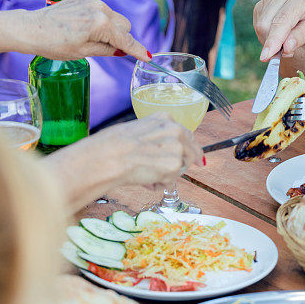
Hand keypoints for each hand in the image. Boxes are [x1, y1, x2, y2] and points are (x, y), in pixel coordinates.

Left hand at [21, 0, 149, 60]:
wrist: (31, 28)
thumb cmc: (53, 44)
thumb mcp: (83, 52)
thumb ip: (107, 49)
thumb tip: (122, 50)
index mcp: (101, 24)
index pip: (126, 39)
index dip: (137, 50)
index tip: (148, 57)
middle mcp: (100, 9)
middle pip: (124, 25)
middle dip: (120, 37)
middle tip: (105, 48)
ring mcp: (91, 1)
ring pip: (114, 17)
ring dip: (110, 27)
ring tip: (89, 36)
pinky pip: (101, 10)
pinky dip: (99, 19)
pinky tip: (82, 26)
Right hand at [88, 113, 202, 187]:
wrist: (108, 156)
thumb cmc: (112, 144)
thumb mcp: (137, 129)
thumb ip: (155, 137)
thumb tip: (160, 150)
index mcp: (165, 119)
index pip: (185, 134)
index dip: (190, 148)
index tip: (196, 158)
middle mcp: (175, 130)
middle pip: (190, 151)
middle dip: (182, 164)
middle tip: (166, 173)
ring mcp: (177, 148)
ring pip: (179, 168)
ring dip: (165, 175)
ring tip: (144, 174)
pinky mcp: (174, 166)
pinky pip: (171, 182)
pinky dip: (159, 184)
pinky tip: (145, 181)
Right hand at [253, 0, 304, 60]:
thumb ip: (303, 36)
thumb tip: (286, 48)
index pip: (282, 20)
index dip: (274, 39)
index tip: (267, 56)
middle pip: (266, 24)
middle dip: (273, 43)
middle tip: (288, 51)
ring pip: (259, 26)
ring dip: (269, 40)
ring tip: (286, 40)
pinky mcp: (261, 5)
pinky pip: (257, 26)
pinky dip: (266, 36)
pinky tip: (278, 34)